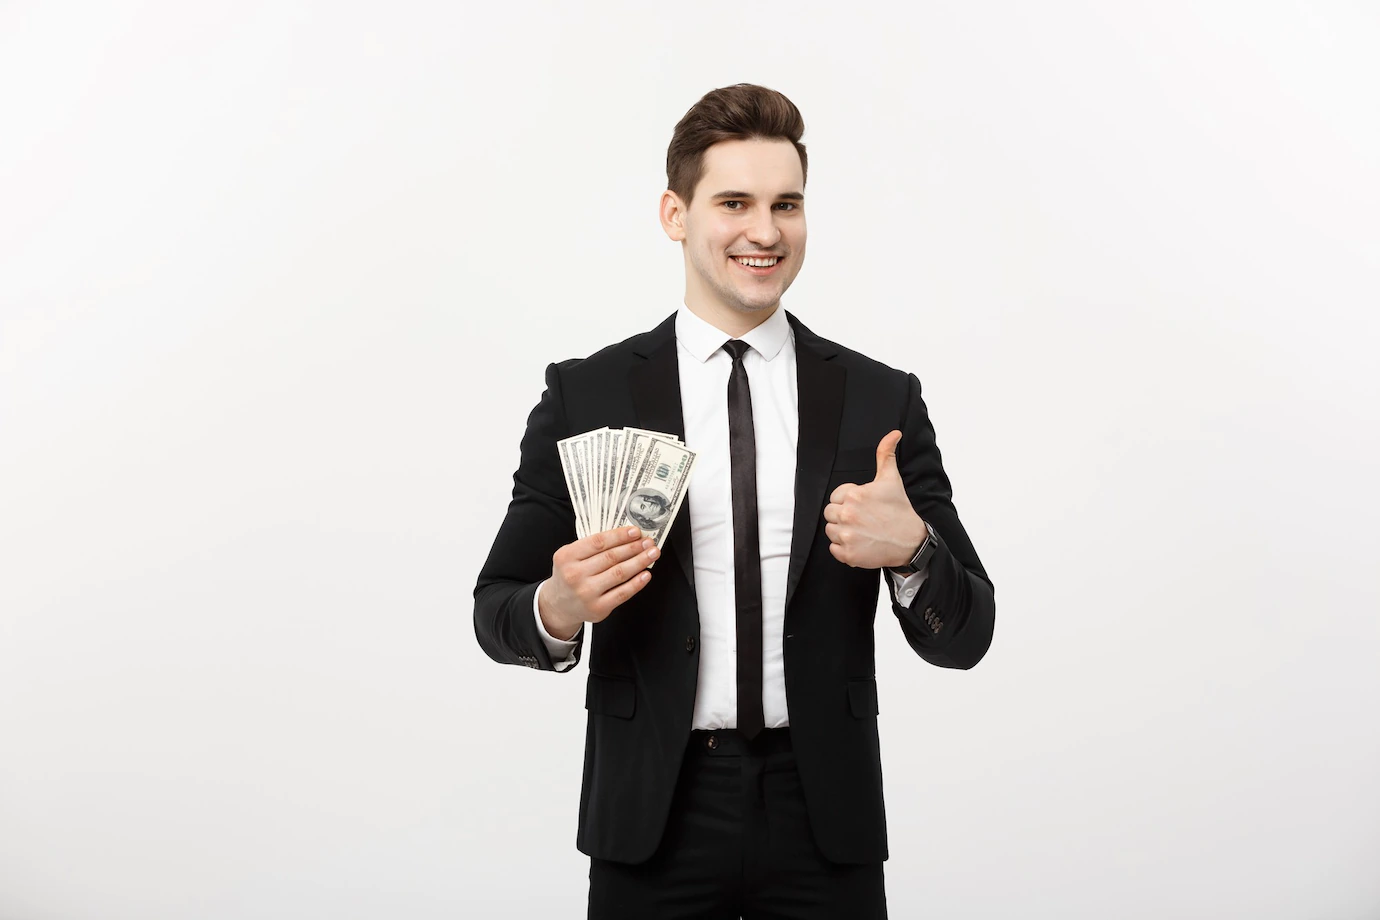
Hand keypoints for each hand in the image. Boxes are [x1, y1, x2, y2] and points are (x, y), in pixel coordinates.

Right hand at [539, 527, 658, 639]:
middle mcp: (575, 575)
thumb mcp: (570, 556)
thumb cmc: (569, 575)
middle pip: (611, 557)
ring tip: (652, 554)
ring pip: (619, 573)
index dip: (620, 536)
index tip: (636, 532)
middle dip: (634, 547)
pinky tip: (646, 574)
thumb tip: (626, 536)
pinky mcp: (598, 608)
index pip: (598, 542)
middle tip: (648, 542)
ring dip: (640, 562)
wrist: (559, 605)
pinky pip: (622, 593)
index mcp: (567, 557)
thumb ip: (592, 547)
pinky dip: (637, 583)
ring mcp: (586, 593)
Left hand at [823, 430, 926, 568]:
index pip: (835, 497)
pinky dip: (843, 548)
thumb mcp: (891, 479)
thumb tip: (893, 434)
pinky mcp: (848, 554)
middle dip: (843, 515)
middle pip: (830, 513)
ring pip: (830, 530)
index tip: (863, 506)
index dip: (848, 500)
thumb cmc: (899, 510)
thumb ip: (886, 454)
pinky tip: (860, 543)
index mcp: (854, 495)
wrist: (911, 541)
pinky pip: (833, 549)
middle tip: (863, 519)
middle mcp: (848, 515)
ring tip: (862, 531)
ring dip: (842, 531)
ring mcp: (847, 536)